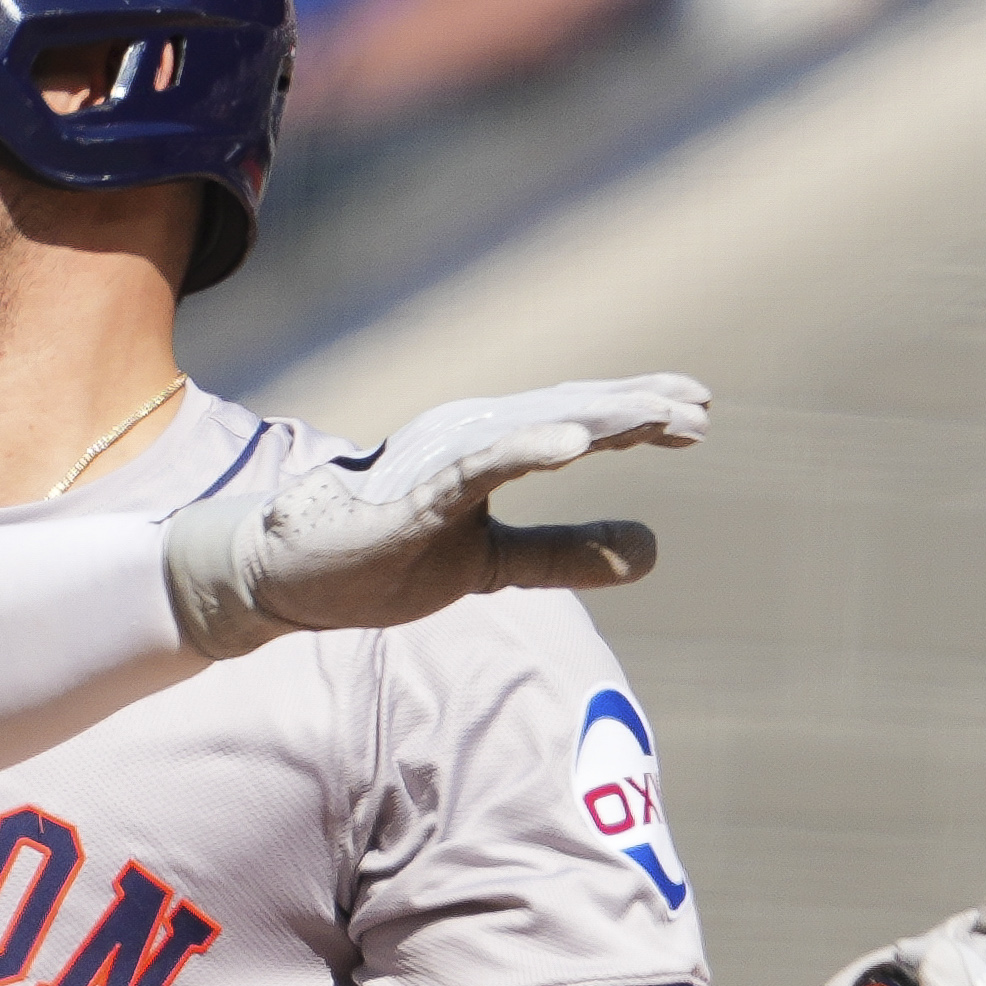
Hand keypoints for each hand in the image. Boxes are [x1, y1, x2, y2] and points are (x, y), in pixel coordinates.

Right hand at [162, 376, 708, 654]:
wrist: (285, 576)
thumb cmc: (384, 558)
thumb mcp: (493, 562)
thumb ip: (566, 553)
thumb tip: (654, 550)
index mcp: (490, 448)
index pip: (576, 422)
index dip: (638, 418)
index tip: (699, 416)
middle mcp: (469, 437)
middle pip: (565, 412)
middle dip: (633, 408)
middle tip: (700, 409)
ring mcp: (438, 459)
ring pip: (531, 427)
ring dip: (594, 418)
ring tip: (656, 416)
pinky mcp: (412, 494)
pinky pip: (476, 465)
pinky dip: (525, 448)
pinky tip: (571, 443)